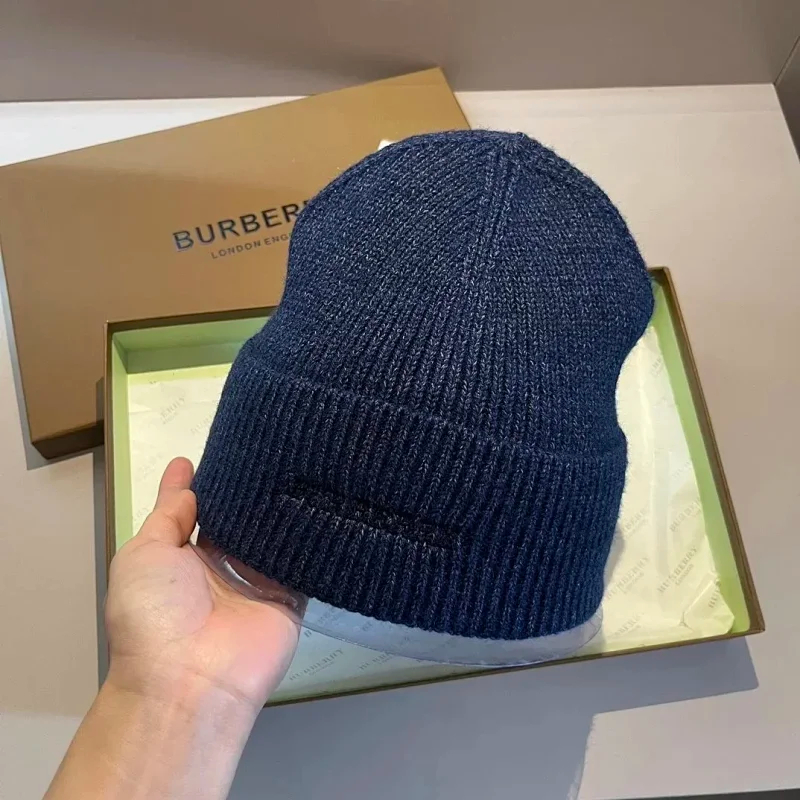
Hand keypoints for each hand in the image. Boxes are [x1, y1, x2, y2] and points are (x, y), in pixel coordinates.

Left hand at [105, 457, 298, 713]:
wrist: (188, 680)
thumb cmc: (154, 612)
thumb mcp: (143, 555)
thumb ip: (167, 518)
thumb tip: (187, 485)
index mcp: (181, 559)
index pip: (197, 512)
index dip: (204, 484)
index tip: (221, 449)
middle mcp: (220, 568)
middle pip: (238, 520)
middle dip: (249, 491)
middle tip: (272, 448)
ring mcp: (256, 581)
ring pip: (272, 535)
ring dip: (281, 508)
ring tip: (300, 463)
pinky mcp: (290, 596)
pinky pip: (301, 561)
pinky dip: (309, 536)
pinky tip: (323, 499)